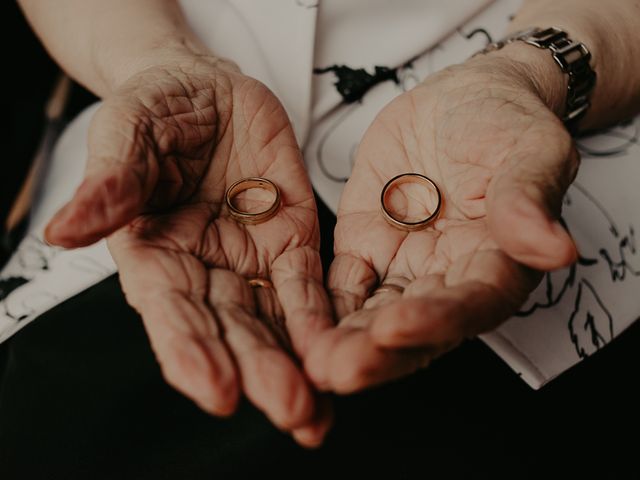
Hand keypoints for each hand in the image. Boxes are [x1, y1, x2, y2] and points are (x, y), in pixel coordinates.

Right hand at [44, 54, 333, 446]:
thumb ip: (110, 184)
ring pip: (274, 320)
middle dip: (258, 370)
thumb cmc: (155, 110)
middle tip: (288, 410)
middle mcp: (203, 268)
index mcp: (154, 252)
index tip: (214, 389)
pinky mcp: (292, 240)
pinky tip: (340, 350)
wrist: (206, 89)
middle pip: (231, 328)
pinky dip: (322, 318)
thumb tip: (63, 230)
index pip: (171, 310)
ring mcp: (250, 258)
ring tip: (316, 409)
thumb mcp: (126, 133)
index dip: (190, 350)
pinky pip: (309, 285)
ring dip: (297, 363)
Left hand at [305, 50, 579, 392]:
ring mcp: (403, 266)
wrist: (461, 99)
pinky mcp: (365, 247)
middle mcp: (449, 278)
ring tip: (312, 362)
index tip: (396, 327)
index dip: (437, 320)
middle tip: (338, 371)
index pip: (471, 304)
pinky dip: (319, 306)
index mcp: (498, 263)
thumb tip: (556, 250)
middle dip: (378, 352)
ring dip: (343, 341)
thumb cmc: (504, 122)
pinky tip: (296, 325)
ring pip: (373, 314)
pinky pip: (341, 283)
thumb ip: (528, 200)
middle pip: (416, 327)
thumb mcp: (528, 149)